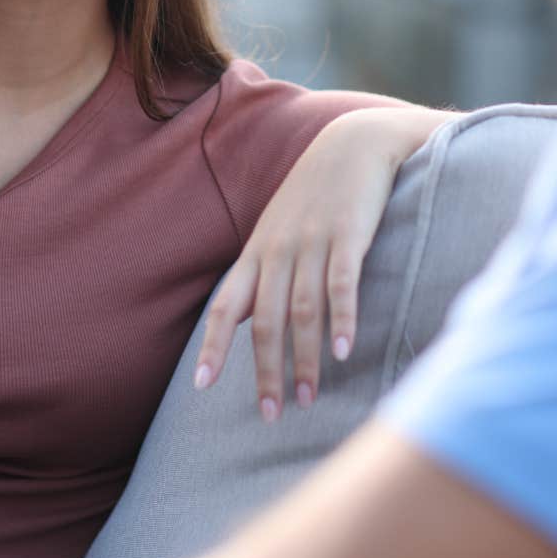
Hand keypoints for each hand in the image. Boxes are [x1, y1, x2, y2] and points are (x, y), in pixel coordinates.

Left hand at [192, 107, 452, 420]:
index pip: (224, 306)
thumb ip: (259, 275)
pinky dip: (342, 320)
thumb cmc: (315, 194)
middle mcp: (278, 251)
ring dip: (305, 360)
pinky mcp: (349, 235)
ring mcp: (313, 243)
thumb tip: (238, 320)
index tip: (201, 386)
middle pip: (264, 322)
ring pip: (302, 312)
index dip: (212, 346)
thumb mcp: (277, 231)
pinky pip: (341, 285)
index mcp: (257, 253)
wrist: (354, 143)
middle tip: (270, 414)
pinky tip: (345, 352)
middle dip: (266, 372)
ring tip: (309, 399)